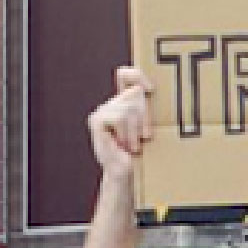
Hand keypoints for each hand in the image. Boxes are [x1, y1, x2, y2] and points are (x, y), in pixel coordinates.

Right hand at [88, 66, 153, 180]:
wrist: (125, 173)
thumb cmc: (141, 152)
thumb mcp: (148, 126)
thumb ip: (146, 107)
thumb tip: (141, 89)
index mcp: (124, 102)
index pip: (126, 74)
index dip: (138, 75)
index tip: (151, 90)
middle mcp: (111, 103)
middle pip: (134, 92)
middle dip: (144, 115)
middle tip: (144, 136)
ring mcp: (101, 111)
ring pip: (128, 106)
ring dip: (136, 129)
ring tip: (134, 144)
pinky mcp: (96, 120)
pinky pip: (118, 116)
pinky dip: (126, 132)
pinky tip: (124, 144)